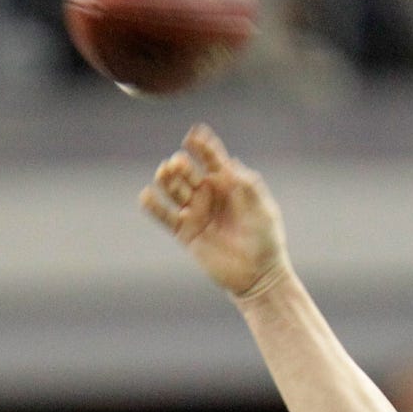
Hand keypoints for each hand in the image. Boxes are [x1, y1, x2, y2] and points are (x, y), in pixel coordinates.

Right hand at [140, 124, 292, 299]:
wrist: (257, 276)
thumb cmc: (265, 241)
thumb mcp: (262, 211)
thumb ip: (249, 187)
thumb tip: (231, 163)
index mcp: (229, 185)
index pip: (212, 159)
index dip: (202, 146)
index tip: (193, 135)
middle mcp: (209, 195)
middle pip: (188, 171)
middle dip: (181, 164)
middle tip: (179, 164)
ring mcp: (195, 212)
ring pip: (173, 189)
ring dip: (166, 179)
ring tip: (165, 174)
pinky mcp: (185, 232)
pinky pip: (164, 216)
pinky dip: (152, 205)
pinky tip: (147, 195)